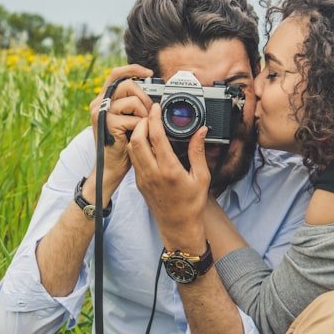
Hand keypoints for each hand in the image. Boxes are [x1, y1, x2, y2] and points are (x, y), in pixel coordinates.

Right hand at [88, 64, 154, 192]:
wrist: (112, 167)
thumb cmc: (123, 143)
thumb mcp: (128, 118)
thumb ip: (133, 102)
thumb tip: (151, 89)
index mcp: (103, 99)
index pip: (117, 74)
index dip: (133, 69)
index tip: (149, 73)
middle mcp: (98, 103)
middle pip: (128, 85)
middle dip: (144, 97)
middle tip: (149, 112)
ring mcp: (101, 113)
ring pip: (133, 101)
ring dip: (144, 114)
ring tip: (141, 127)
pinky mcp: (108, 124)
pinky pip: (135, 119)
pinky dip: (141, 127)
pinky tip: (136, 135)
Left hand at [128, 103, 210, 251]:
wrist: (178, 226)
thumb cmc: (191, 204)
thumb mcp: (201, 177)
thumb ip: (198, 152)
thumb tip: (201, 131)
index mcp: (169, 170)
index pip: (156, 137)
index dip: (154, 118)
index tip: (156, 108)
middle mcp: (152, 173)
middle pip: (137, 139)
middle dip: (141, 123)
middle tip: (149, 115)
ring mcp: (143, 178)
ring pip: (132, 149)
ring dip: (136, 134)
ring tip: (146, 125)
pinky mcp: (139, 183)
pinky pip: (134, 159)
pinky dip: (137, 146)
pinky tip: (146, 142)